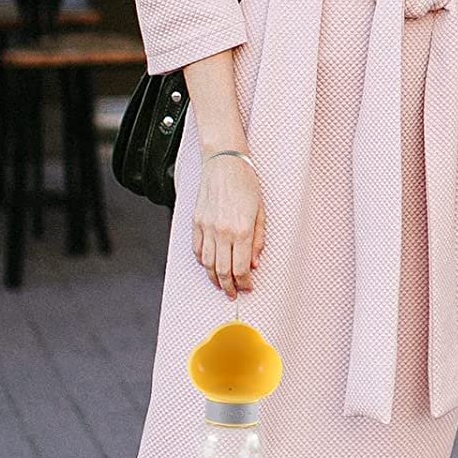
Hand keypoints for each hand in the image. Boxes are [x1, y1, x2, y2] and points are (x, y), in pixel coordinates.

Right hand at [191, 153, 264, 297]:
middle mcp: (222, 232)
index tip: (248, 288)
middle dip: (229, 286)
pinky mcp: (196, 222)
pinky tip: (209, 266)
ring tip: (221, 285)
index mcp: (242, 230)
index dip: (244, 283)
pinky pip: (197, 249)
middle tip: (233, 294)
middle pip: (222, 270)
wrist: (224, 163)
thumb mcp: (261, 211)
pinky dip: (202, 262)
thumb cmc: (246, 183)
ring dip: (214, 278)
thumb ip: (258, 240)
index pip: (241, 268)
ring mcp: (206, 228)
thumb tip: (254, 263)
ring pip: (207, 264)